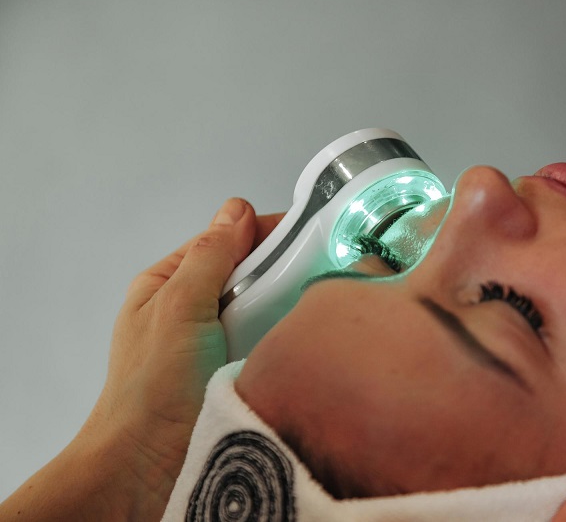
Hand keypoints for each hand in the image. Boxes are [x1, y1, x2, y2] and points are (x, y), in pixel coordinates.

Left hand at [0, 198, 283, 520]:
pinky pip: (268, 341)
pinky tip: (298, 342)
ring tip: (306, 312)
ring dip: (281, 307)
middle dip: (276, 271)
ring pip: (262, 306)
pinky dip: (283, 338)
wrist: (150, 464)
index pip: (225, 238)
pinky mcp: (238, 369)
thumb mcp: (178, 304)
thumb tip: (238, 210)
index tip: (303, 232)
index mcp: (170, 282)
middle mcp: (194, 308)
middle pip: (247, 271)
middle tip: (306, 277)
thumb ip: (211, 254)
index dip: (263, 232)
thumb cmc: (149, 389)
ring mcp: (218, 341)